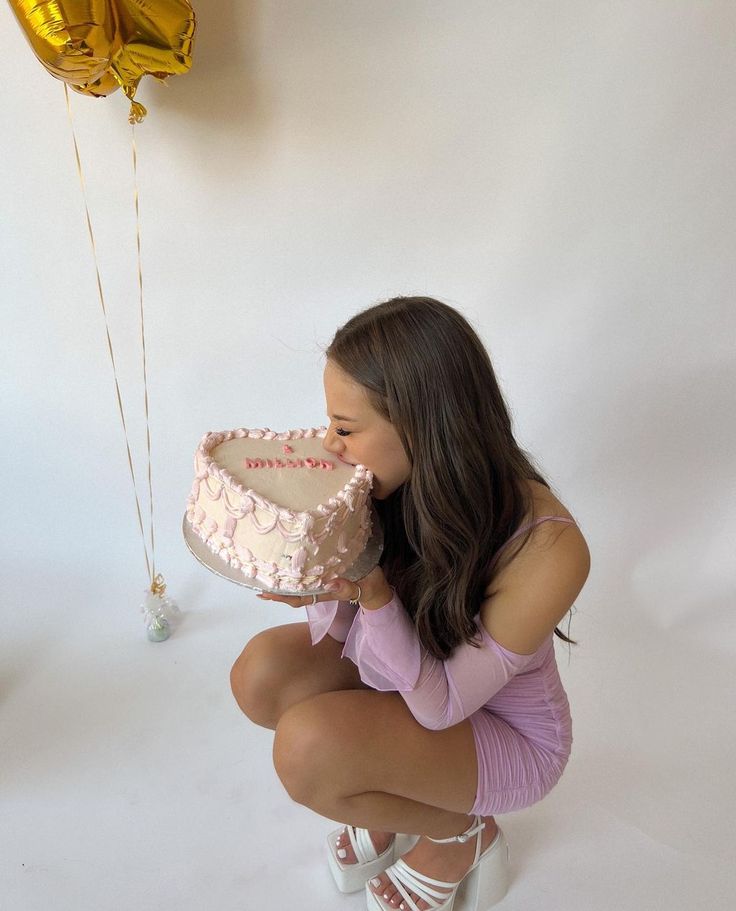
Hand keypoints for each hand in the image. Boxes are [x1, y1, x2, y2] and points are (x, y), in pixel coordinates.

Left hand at [256, 564, 392, 611]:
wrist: (376, 586)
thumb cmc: (369, 586)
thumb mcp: (360, 586)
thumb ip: (346, 587)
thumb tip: (329, 583)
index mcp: (324, 592)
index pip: (298, 597)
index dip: (280, 596)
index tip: (265, 593)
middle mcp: (319, 587)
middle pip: (292, 592)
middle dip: (275, 589)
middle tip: (255, 581)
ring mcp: (322, 581)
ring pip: (297, 583)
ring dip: (281, 580)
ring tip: (265, 571)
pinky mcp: (326, 572)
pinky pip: (306, 573)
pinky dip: (294, 570)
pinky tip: (286, 562)